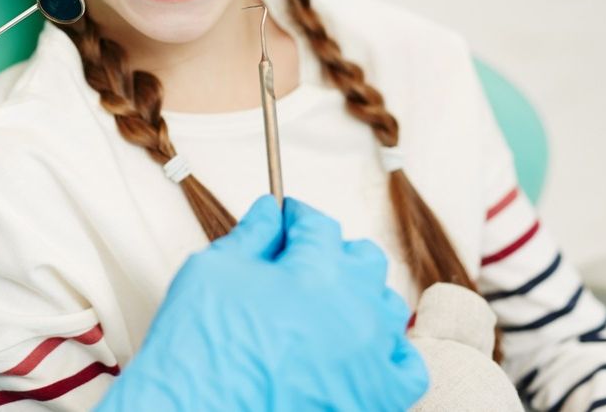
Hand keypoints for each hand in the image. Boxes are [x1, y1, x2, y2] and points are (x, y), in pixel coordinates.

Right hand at [99, 195, 427, 410]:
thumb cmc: (199, 350)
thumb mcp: (213, 271)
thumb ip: (251, 235)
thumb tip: (269, 213)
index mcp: (317, 275)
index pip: (320, 225)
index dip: (297, 217)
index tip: (285, 219)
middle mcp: (354, 315)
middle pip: (364, 260)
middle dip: (332, 251)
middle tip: (297, 260)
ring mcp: (370, 361)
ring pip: (387, 307)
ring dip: (359, 295)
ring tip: (323, 304)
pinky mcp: (374, 401)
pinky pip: (406, 367)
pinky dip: (387, 350)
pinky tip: (358, 345)